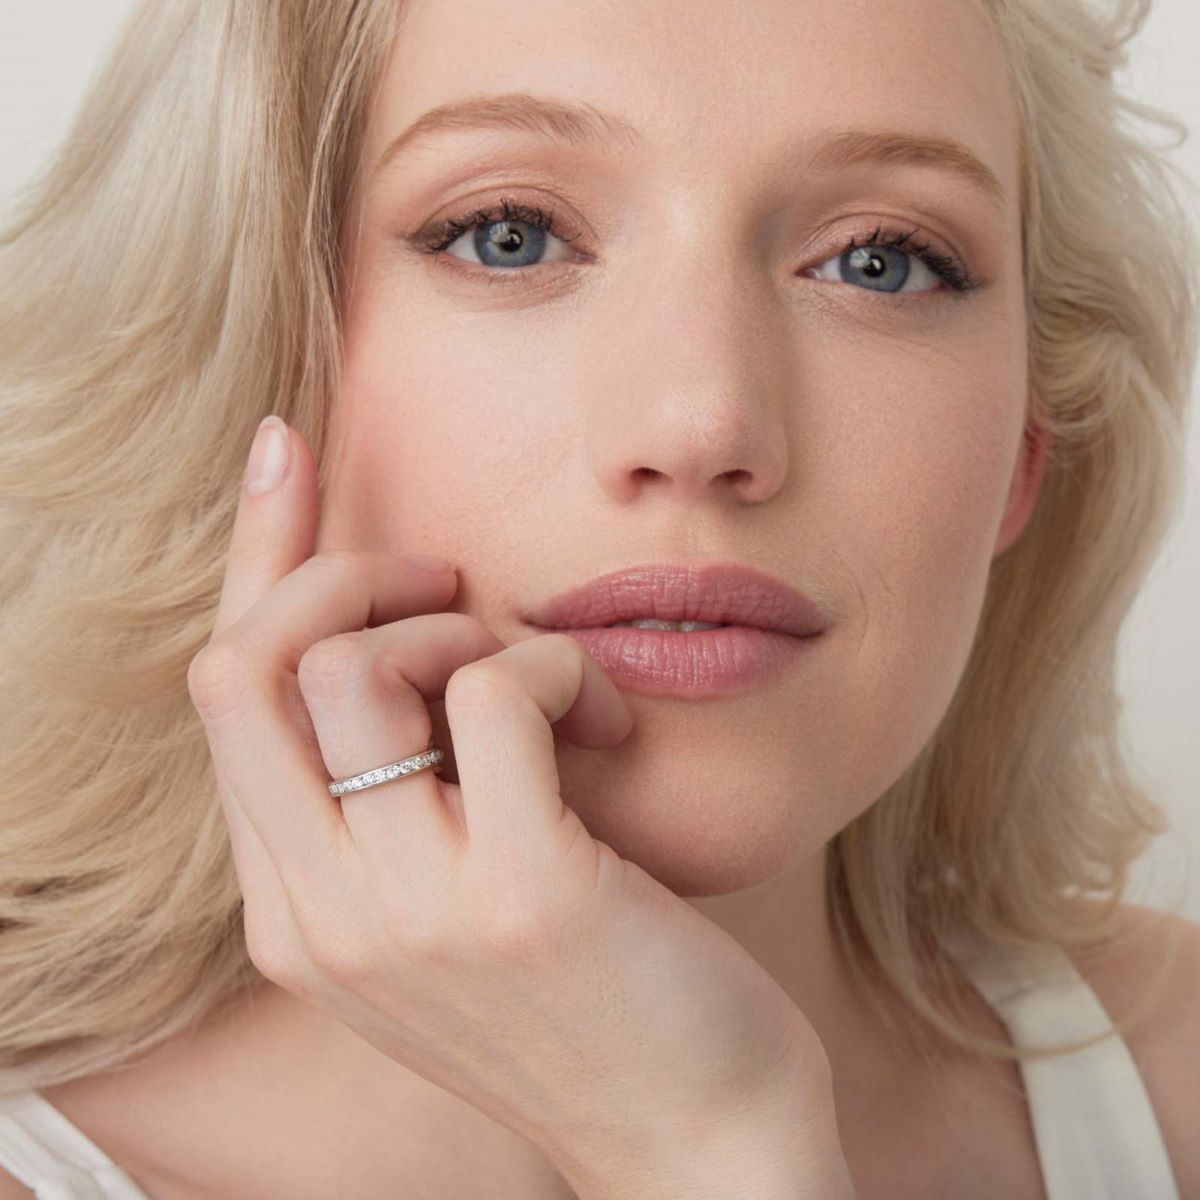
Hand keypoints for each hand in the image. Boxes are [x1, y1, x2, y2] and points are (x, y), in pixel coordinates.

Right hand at [187, 416, 843, 1188]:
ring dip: (460, 627)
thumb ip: (383, 799)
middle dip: (343, 569)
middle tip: (448, 579)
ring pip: (359, 665)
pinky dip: (556, 666)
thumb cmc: (585, 997)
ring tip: (541, 678)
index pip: (223, 696)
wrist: (693, 1142)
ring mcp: (414, 912)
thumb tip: (376, 638)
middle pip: (248, 665)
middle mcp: (324, 916)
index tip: (288, 451)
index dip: (253, 558)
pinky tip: (609, 723)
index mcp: (292, 913)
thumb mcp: (443, 905)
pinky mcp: (522, 896)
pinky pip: (499, 690)